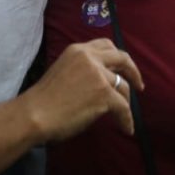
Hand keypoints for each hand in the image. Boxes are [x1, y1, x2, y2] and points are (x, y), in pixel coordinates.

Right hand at [21, 39, 142, 141]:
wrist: (35, 113)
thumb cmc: (44, 99)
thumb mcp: (64, 71)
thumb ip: (83, 69)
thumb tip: (104, 80)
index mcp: (78, 50)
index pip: (106, 45)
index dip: (118, 57)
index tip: (122, 69)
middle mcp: (90, 57)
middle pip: (122, 58)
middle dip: (133, 71)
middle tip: (139, 85)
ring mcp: (98, 75)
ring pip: (123, 87)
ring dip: (125, 102)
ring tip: (122, 115)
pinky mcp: (104, 94)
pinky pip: (124, 108)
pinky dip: (127, 120)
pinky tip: (126, 128)